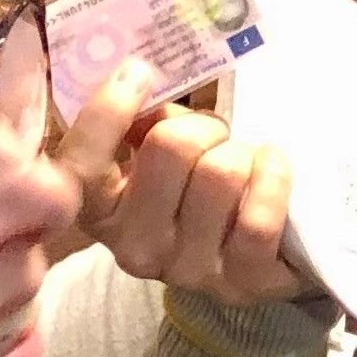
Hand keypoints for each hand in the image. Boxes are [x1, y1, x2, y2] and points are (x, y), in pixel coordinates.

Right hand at [47, 65, 301, 301]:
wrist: (256, 256)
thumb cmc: (196, 189)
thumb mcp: (155, 157)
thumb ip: (142, 123)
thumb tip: (140, 77)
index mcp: (100, 213)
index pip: (83, 164)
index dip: (108, 110)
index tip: (138, 73)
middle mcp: (134, 248)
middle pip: (170, 147)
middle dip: (202, 126)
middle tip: (214, 136)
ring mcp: (188, 270)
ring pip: (221, 173)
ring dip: (241, 152)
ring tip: (243, 162)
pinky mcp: (242, 283)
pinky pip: (258, 218)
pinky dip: (273, 177)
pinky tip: (271, 168)